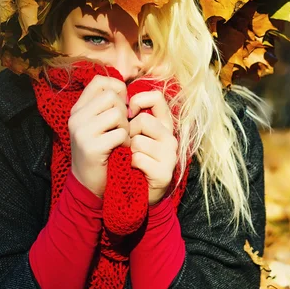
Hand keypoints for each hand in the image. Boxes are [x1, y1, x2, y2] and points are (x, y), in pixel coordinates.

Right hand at [69, 75, 130, 197]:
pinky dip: (126, 142)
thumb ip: (105, 105)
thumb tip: (124, 87)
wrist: (87, 183)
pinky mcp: (91, 147)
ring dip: (126, 127)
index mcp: (77, 109)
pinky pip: (120, 134)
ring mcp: (81, 132)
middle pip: (111, 96)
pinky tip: (120, 150)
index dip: (117, 88)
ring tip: (121, 138)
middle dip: (124, 110)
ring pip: (117, 113)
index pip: (99, 81)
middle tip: (122, 127)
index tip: (122, 104)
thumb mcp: (97, 124)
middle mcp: (76, 117)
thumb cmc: (99, 151)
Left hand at [128, 90, 178, 205]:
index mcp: (163, 124)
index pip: (157, 97)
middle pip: (142, 120)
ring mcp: (170, 155)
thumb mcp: (133, 133)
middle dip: (128, 132)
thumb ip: (132, 115)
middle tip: (127, 145)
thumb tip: (119, 95)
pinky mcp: (164, 172)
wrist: (137, 193)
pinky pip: (138, 159)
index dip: (139, 100)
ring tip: (130, 159)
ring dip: (127, 151)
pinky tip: (132, 169)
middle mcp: (170, 137)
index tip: (128, 111)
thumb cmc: (132, 159)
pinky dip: (129, 164)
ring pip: (137, 141)